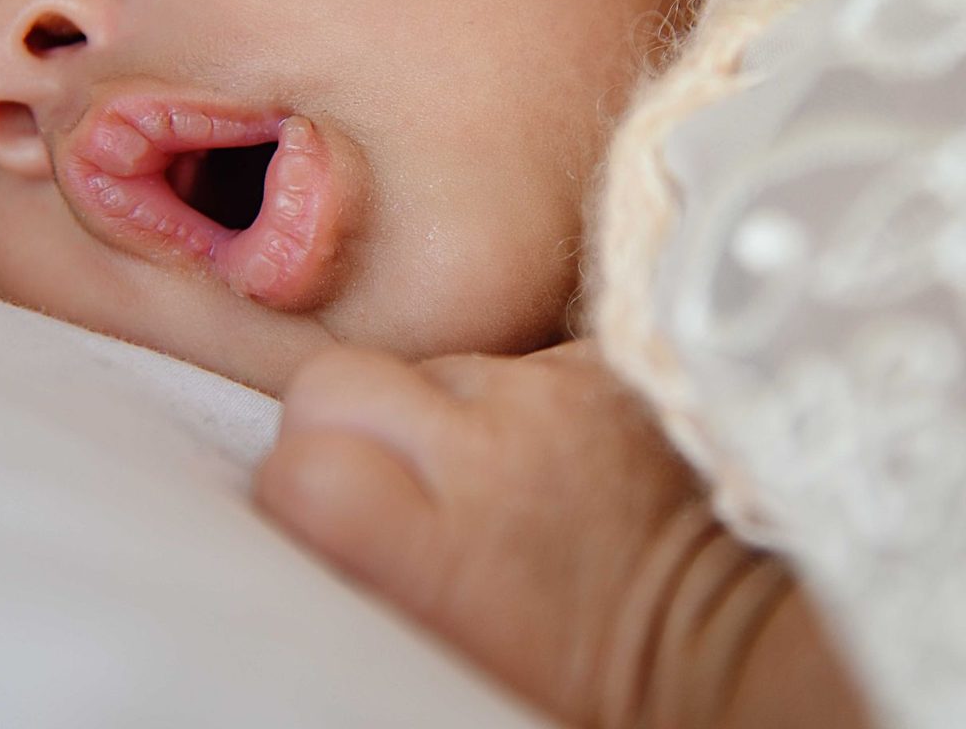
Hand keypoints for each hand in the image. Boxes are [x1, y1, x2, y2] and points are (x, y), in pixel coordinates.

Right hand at [255, 342, 866, 727]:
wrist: (730, 630)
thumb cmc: (586, 670)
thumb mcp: (454, 649)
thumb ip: (370, 575)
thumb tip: (303, 523)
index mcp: (450, 557)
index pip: (302, 468)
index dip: (293, 482)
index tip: (319, 506)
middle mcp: (496, 451)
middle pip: (335, 380)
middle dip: (341, 417)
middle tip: (392, 467)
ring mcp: (556, 391)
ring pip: (430, 362)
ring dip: (440, 404)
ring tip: (498, 466)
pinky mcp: (605, 359)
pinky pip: (513, 353)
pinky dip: (515, 390)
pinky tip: (554, 443)